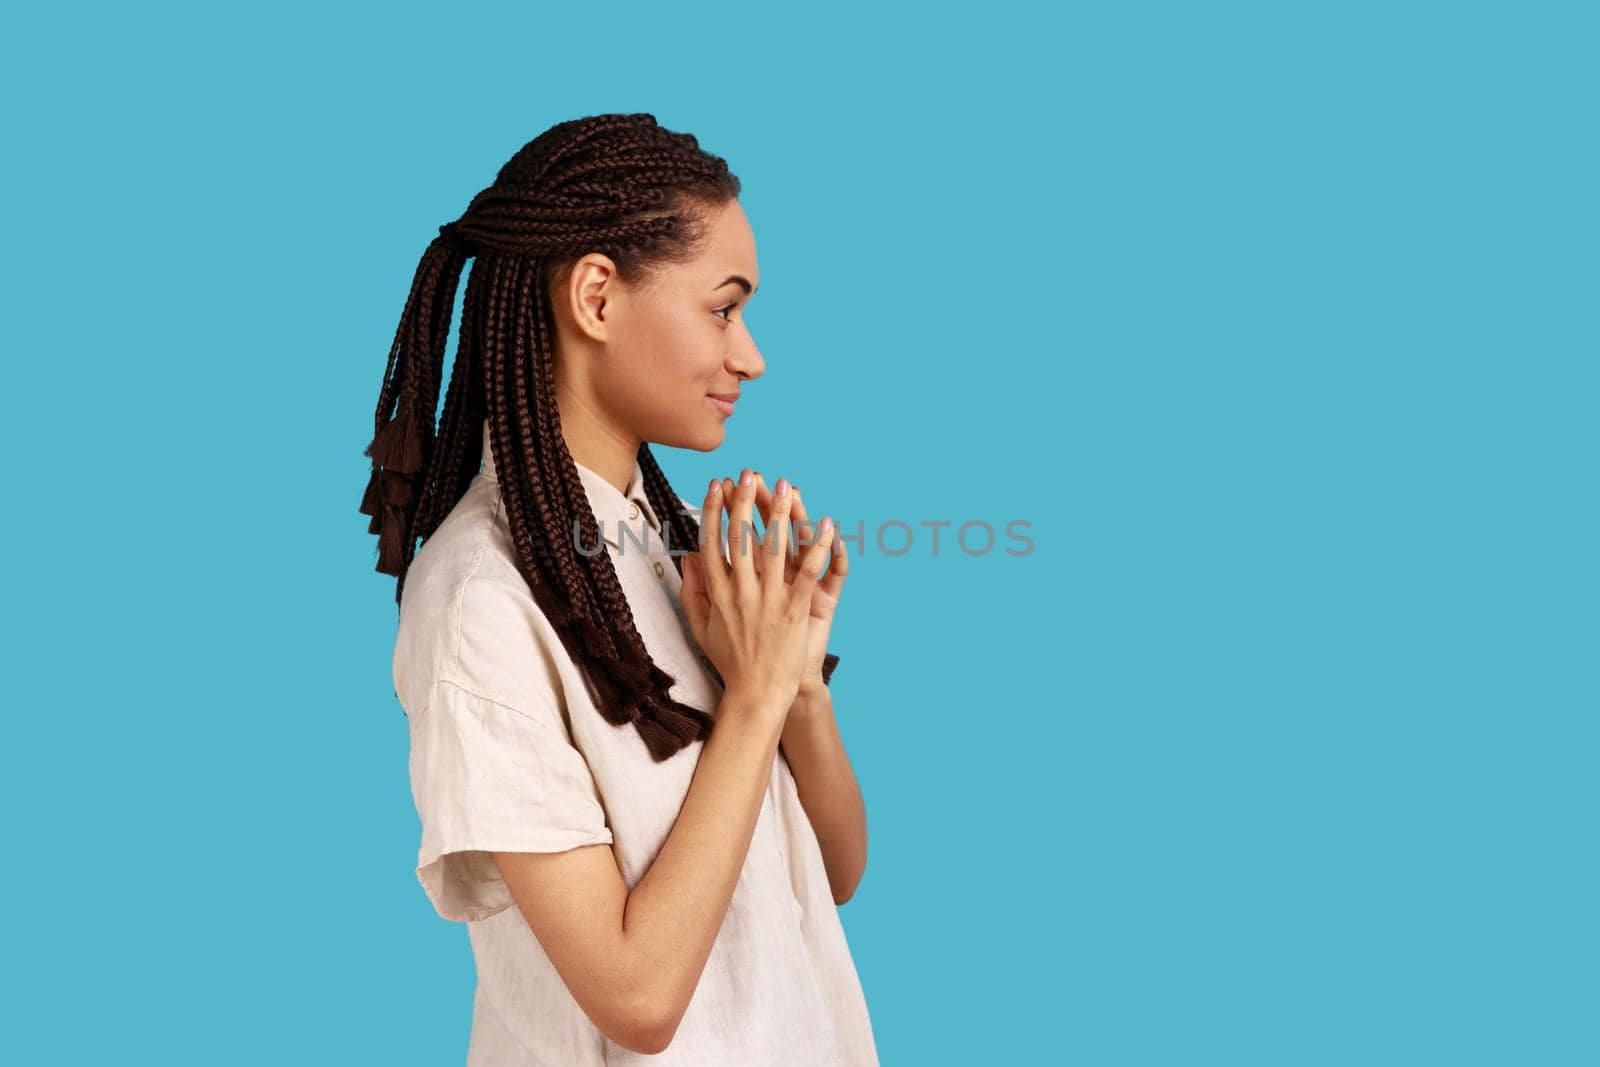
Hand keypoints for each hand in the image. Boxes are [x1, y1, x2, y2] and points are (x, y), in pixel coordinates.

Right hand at [678, 470, 837, 714]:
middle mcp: (740, 592)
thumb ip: (692, 591)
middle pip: (740, 537)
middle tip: (750, 472)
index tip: (716, 485)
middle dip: (745, 500)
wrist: (756, 694)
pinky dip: (817, 546)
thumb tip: (687, 557)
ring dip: (780, 513)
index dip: (712, 510)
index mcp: (717, 593)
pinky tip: (825, 524)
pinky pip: (808, 571)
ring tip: (785, 485)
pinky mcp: (794, 610)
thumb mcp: (701, 627)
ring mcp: (768, 600)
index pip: (711, 542)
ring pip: (773, 547)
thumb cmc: (730, 661)